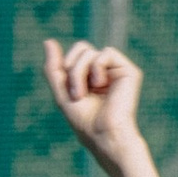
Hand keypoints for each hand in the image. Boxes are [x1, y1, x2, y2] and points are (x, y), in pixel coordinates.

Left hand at [43, 40, 145, 163]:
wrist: (103, 136)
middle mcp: (106, 72)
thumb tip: (48, 40)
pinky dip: (96, 67)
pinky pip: (106, 52)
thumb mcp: (61, 92)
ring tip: (85, 93)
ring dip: (80, 72)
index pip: (75, 54)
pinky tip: (100, 84)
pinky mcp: (129, 72)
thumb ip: (53, 68)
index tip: (71, 92)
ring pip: (90, 51)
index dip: (66, 67)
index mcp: (92, 77)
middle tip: (77, 93)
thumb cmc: (84, 121)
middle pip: (82, 48)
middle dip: (72, 68)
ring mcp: (118, 71)